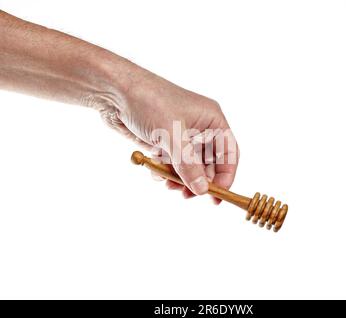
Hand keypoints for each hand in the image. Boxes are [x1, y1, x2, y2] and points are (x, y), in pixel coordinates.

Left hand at [96, 65, 238, 199]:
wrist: (115, 91)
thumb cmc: (149, 101)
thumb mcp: (172, 135)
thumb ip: (188, 165)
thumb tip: (202, 189)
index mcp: (211, 120)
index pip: (228, 153)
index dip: (226, 176)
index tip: (216, 196)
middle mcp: (200, 129)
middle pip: (209, 164)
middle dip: (198, 180)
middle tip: (187, 195)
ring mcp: (181, 136)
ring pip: (189, 167)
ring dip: (180, 179)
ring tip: (169, 184)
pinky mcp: (164, 142)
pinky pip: (172, 164)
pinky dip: (165, 171)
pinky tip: (155, 171)